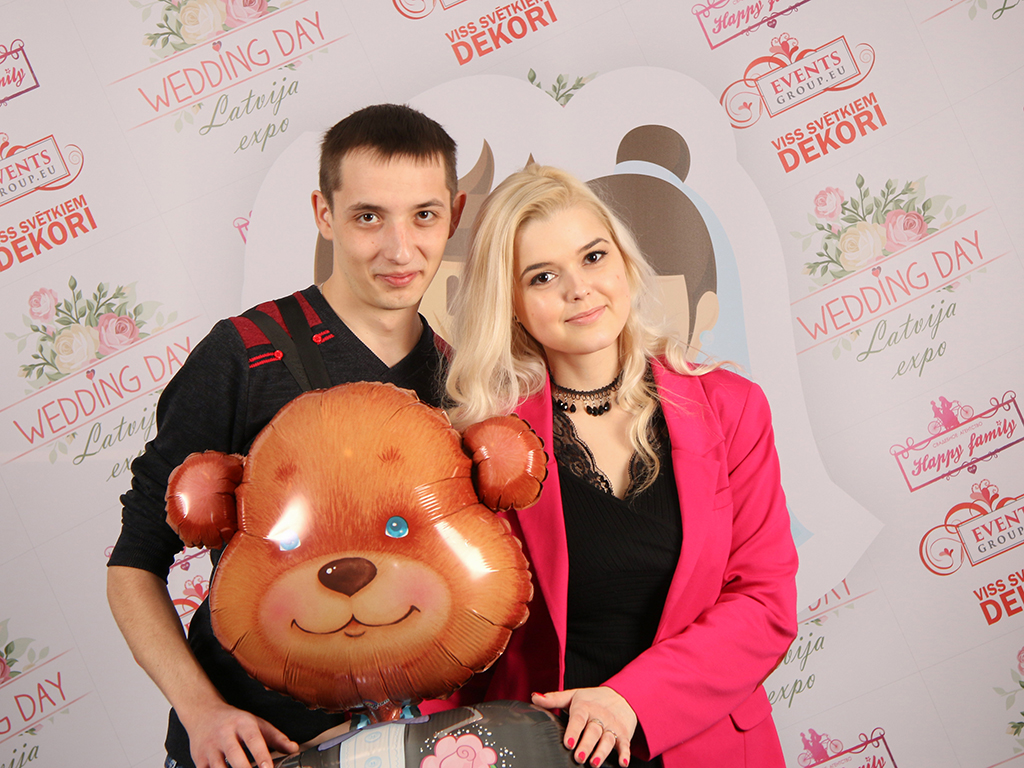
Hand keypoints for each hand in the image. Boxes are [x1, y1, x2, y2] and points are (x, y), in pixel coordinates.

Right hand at [182, 699, 298, 767]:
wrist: (204, 713)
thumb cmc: (234, 721)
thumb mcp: (257, 723)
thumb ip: (276, 737)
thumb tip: (294, 748)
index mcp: (242, 724)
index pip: (254, 740)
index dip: (262, 756)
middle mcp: (225, 735)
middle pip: (235, 756)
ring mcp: (210, 748)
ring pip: (218, 767)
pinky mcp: (199, 760)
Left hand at [532, 687, 636, 766]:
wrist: (622, 694)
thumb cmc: (593, 698)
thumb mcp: (573, 695)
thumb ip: (554, 698)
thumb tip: (534, 697)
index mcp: (585, 707)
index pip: (578, 720)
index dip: (573, 731)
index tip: (568, 743)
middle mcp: (599, 716)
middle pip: (593, 732)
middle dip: (586, 745)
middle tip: (579, 757)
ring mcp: (612, 726)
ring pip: (607, 739)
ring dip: (602, 752)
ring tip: (594, 763)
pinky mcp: (623, 734)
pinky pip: (624, 744)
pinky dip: (625, 754)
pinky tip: (622, 763)